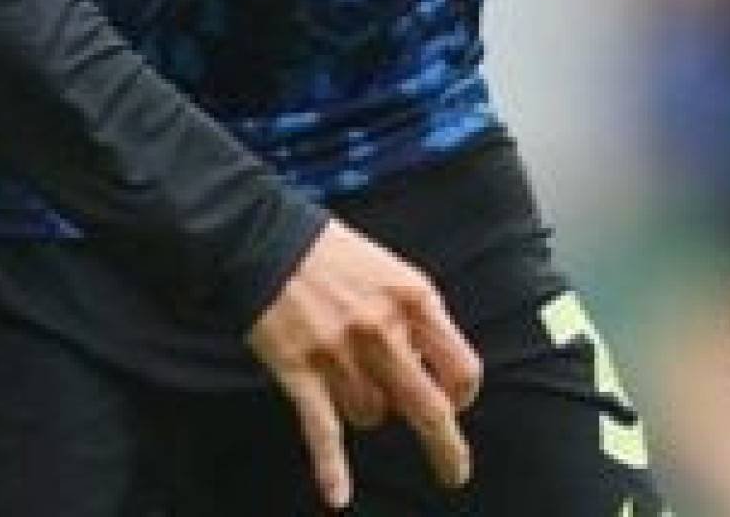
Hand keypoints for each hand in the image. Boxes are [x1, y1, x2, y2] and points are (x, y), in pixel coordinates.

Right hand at [246, 218, 481, 509]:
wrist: (266, 238)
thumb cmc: (333, 255)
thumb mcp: (392, 271)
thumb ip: (418, 316)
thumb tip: (431, 367)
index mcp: (414, 299)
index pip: (462, 367)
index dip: (463, 394)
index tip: (455, 403)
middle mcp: (383, 329)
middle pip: (429, 408)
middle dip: (447, 449)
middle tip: (455, 473)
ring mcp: (341, 354)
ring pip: (374, 417)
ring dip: (369, 413)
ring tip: (350, 384)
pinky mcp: (301, 371)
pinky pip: (322, 430)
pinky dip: (330, 468)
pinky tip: (337, 497)